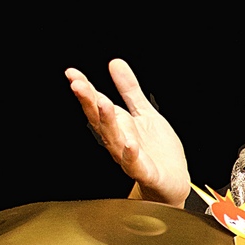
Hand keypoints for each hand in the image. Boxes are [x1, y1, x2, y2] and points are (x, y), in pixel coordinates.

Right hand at [65, 59, 190, 206]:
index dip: (86, 90)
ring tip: (103, 104)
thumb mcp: (145, 113)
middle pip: (101, 120)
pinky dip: (131, 155)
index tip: (72, 74)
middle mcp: (120, 140)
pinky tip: (130, 144)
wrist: (172, 181)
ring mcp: (131, 157)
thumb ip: (129, 90)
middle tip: (78, 85)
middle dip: (90, 102)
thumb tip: (114, 62)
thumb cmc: (156, 150)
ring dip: (108, 123)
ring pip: (114, 139)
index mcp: (119, 125)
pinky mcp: (146, 171)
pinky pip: (135, 164)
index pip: (98, 105)